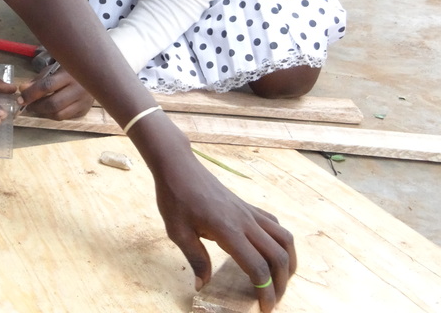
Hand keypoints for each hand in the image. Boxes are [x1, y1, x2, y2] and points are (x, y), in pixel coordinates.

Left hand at [17, 65, 93, 119]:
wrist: (95, 72)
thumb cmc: (69, 69)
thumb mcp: (54, 68)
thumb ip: (39, 79)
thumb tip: (23, 90)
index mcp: (70, 74)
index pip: (47, 86)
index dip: (31, 94)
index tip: (20, 98)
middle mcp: (79, 89)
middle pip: (53, 104)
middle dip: (36, 107)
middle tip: (26, 105)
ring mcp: (83, 102)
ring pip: (59, 114)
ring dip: (43, 113)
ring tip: (35, 108)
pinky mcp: (85, 110)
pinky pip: (65, 117)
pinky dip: (53, 115)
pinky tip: (48, 109)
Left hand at [153, 153, 295, 311]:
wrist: (178, 166)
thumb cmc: (175, 197)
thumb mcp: (178, 232)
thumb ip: (195, 259)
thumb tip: (203, 285)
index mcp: (228, 231)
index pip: (257, 267)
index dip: (265, 291)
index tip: (264, 309)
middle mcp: (245, 221)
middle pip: (279, 255)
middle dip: (281, 283)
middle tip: (272, 299)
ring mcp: (249, 212)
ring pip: (284, 238)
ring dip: (288, 262)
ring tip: (280, 279)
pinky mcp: (248, 207)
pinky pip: (274, 226)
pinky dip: (281, 242)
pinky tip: (272, 252)